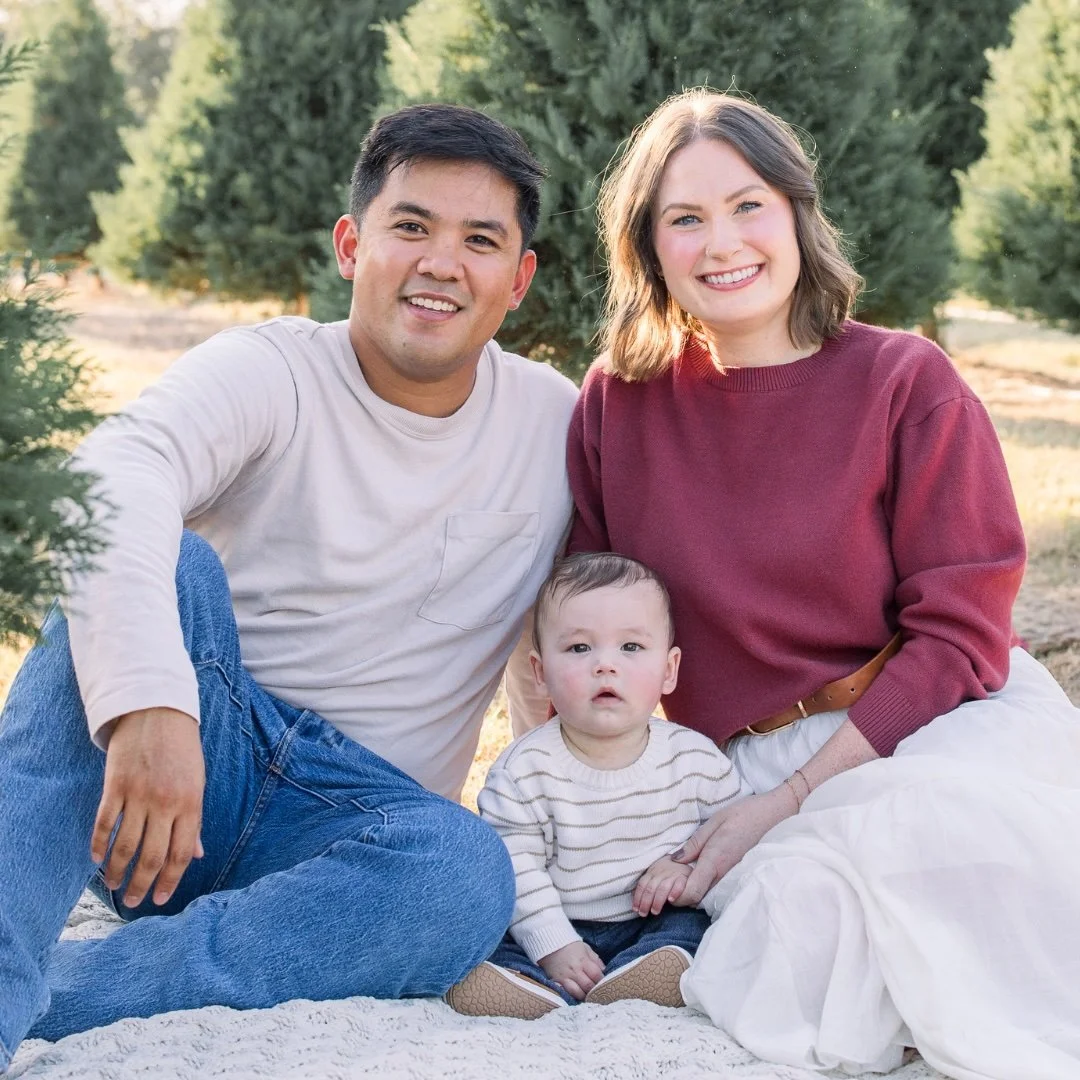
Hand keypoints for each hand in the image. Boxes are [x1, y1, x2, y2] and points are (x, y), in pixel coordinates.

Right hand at [91, 707, 205, 907]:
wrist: (158, 712)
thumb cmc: (182, 750)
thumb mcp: (197, 784)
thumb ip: (194, 821)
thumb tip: (196, 855)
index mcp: (191, 803)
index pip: (180, 854)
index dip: (170, 881)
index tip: (160, 899)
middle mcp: (165, 803)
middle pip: (152, 856)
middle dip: (142, 884)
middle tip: (133, 901)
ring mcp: (138, 794)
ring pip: (125, 845)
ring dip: (117, 871)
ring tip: (114, 885)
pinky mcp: (115, 785)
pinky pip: (105, 823)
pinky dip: (99, 845)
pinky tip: (97, 859)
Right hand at [539, 940, 604, 1000]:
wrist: (550, 943)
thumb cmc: (570, 946)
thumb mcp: (585, 948)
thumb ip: (595, 960)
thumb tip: (604, 971)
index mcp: (583, 961)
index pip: (596, 975)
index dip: (602, 981)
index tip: (605, 984)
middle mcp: (574, 970)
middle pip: (588, 986)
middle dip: (594, 991)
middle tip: (597, 993)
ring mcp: (565, 977)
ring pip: (577, 993)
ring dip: (584, 996)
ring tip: (587, 997)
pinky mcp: (556, 982)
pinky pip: (565, 993)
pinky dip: (571, 996)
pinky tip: (575, 997)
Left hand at [632, 855, 691, 915]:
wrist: (684, 861)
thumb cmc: (667, 875)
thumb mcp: (655, 877)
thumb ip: (647, 886)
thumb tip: (637, 902)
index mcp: (652, 871)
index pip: (642, 884)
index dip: (638, 898)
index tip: (635, 909)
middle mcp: (661, 872)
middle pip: (651, 888)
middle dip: (645, 902)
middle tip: (643, 914)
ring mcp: (673, 874)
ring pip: (663, 888)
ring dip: (657, 901)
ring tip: (655, 911)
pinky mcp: (684, 877)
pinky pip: (679, 885)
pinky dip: (675, 892)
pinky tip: (671, 900)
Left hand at [670, 788, 794, 905]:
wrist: (777, 816)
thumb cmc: (745, 814)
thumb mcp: (714, 822)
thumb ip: (695, 843)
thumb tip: (675, 860)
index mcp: (715, 860)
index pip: (692, 892)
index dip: (676, 896)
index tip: (668, 889)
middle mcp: (725, 874)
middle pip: (698, 898)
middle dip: (682, 895)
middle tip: (672, 882)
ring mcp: (734, 877)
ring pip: (708, 894)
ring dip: (694, 890)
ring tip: (685, 875)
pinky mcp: (740, 875)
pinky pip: (719, 888)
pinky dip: (707, 886)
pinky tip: (703, 872)